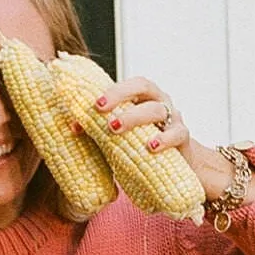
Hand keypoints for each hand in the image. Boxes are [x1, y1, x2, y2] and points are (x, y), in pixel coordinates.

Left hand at [86, 78, 254, 203]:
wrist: (174, 170)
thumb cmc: (141, 148)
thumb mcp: (117, 139)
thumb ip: (98, 131)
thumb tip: (71, 127)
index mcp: (143, 98)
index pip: (129, 84)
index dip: (112, 90)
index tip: (92, 103)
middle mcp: (159, 102)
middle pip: (144, 87)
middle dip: (120, 95)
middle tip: (100, 109)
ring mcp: (173, 118)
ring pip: (157, 109)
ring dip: (134, 117)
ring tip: (115, 129)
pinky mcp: (183, 139)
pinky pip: (177, 134)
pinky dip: (164, 139)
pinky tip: (151, 147)